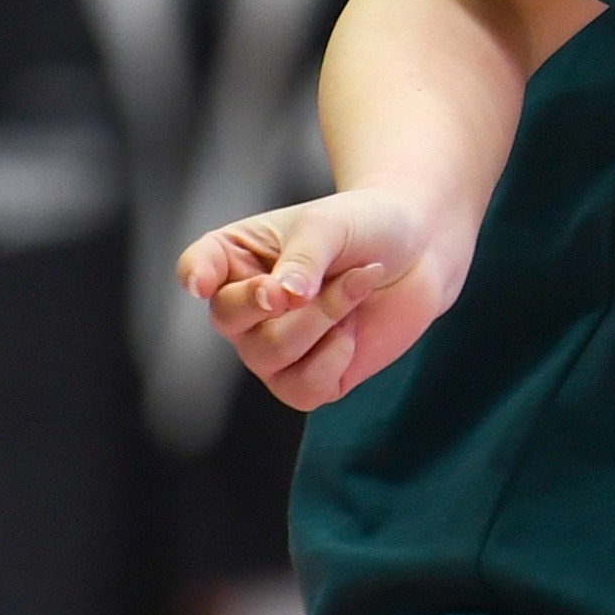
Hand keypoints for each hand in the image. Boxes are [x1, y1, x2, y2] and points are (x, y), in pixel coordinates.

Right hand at [178, 189, 452, 411]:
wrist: (419, 253)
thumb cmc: (364, 227)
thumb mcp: (330, 227)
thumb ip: (302, 260)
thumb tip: (283, 300)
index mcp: (234, 257)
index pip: (197, 268)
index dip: (195, 275)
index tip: (199, 282)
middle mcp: (243, 307)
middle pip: (229, 318)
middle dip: (273, 300)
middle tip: (309, 283)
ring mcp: (270, 348)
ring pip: (270, 353)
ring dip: (321, 319)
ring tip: (355, 285)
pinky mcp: (307, 380)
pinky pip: (303, 388)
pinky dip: (334, 358)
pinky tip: (351, 331)